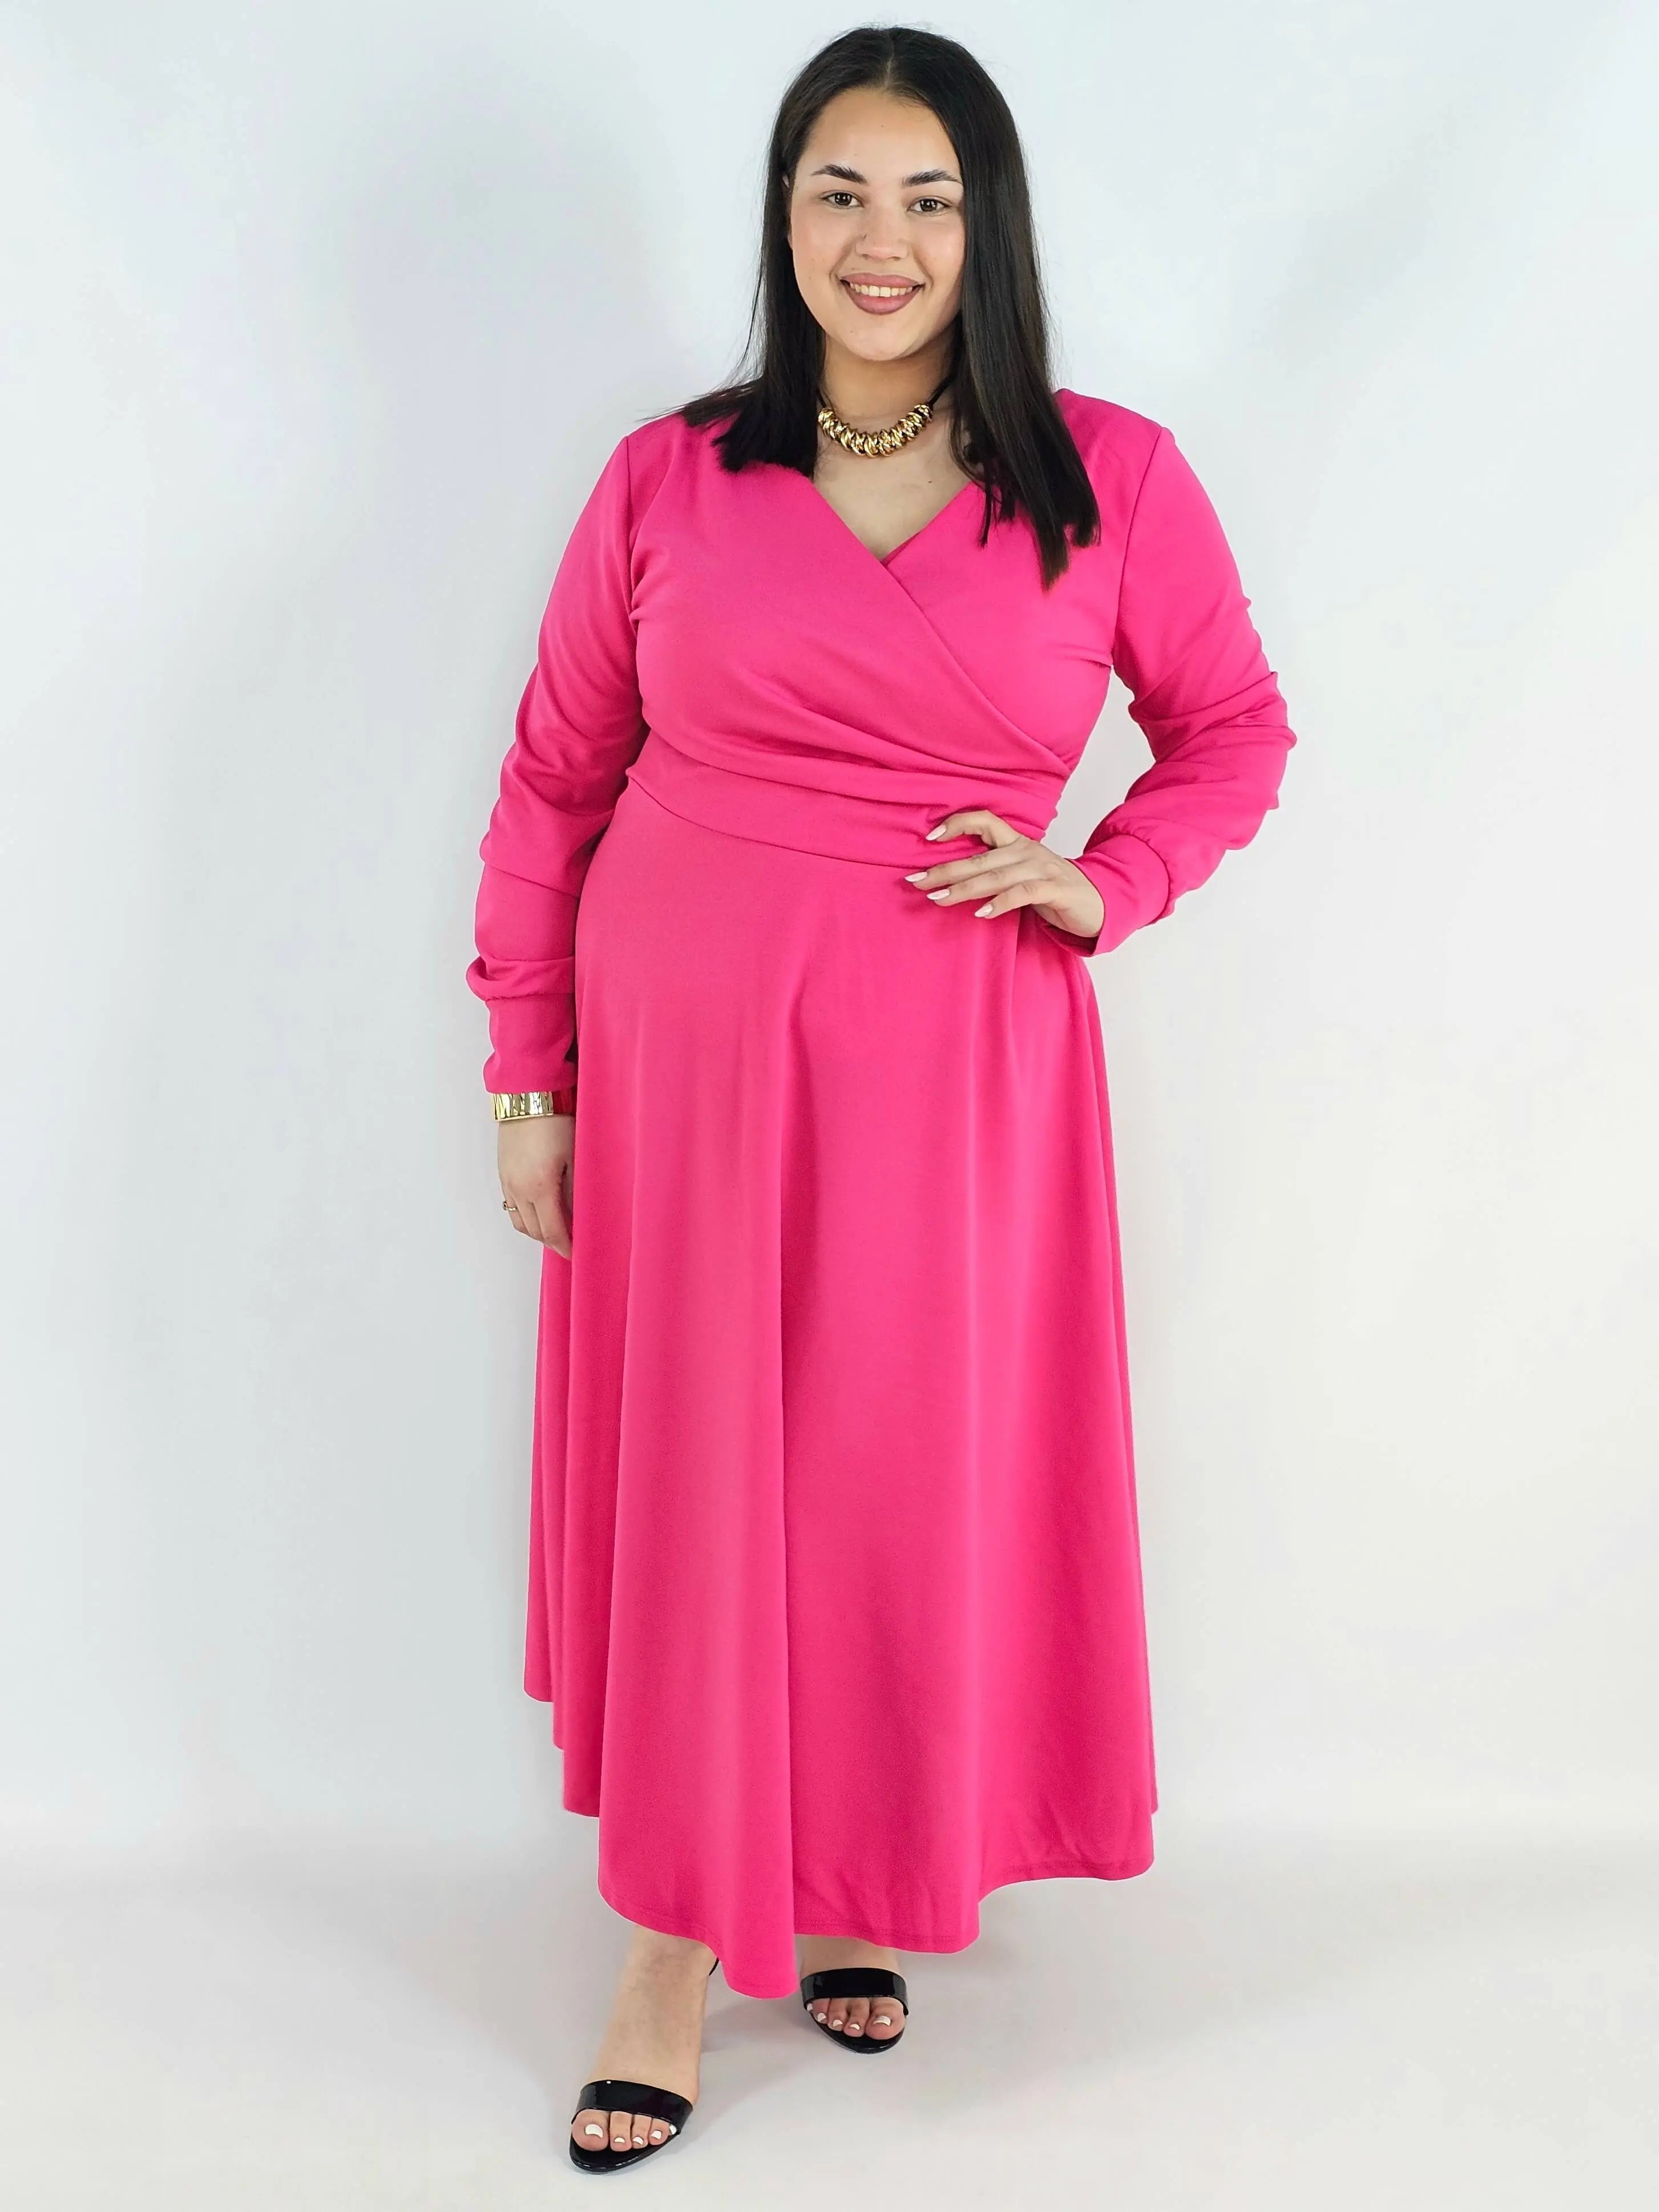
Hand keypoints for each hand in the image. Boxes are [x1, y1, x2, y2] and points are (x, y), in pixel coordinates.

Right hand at [498, 1113, 574, 1257]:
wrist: (527, 1095)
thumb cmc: (555, 1121)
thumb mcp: (574, 1156)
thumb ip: (575, 1189)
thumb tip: (579, 1212)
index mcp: (540, 1188)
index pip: (552, 1231)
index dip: (565, 1246)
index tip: (575, 1253)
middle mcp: (519, 1190)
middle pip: (534, 1231)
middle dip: (552, 1241)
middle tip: (569, 1243)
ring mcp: (508, 1182)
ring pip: (519, 1221)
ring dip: (537, 1231)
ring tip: (556, 1229)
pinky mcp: (503, 1172)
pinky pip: (511, 1205)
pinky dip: (525, 1215)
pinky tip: (540, 1209)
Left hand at [904, 810, 1105, 940]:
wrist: (1098, 902)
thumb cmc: (1053, 891)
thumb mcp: (1020, 875)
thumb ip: (992, 872)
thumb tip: (948, 879)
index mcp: (1016, 843)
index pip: (984, 820)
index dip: (957, 824)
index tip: (929, 838)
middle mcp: (1026, 850)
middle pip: (979, 856)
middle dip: (944, 869)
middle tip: (916, 880)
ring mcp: (1042, 868)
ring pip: (995, 875)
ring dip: (964, 888)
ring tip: (938, 898)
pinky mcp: (1055, 888)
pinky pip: (1022, 893)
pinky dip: (999, 903)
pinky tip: (980, 913)